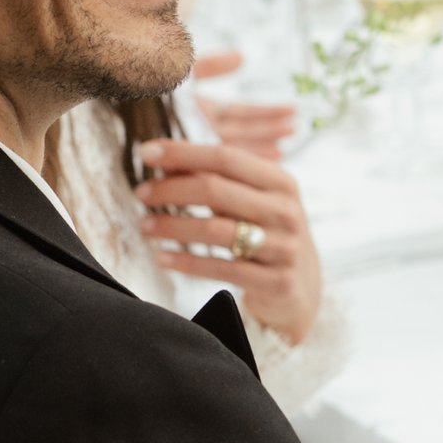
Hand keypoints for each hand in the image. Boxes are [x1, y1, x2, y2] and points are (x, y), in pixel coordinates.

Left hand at [133, 138, 323, 346]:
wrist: (301, 289)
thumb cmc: (267, 235)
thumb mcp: (254, 203)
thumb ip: (220, 181)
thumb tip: (166, 161)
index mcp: (281, 182)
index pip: (226, 158)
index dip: (184, 153)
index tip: (147, 153)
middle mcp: (286, 211)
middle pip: (216, 190)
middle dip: (171, 190)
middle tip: (141, 193)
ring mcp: (284, 247)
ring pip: (215, 231)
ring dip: (172, 226)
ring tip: (144, 226)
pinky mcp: (276, 281)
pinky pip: (222, 269)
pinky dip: (187, 262)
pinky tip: (162, 257)